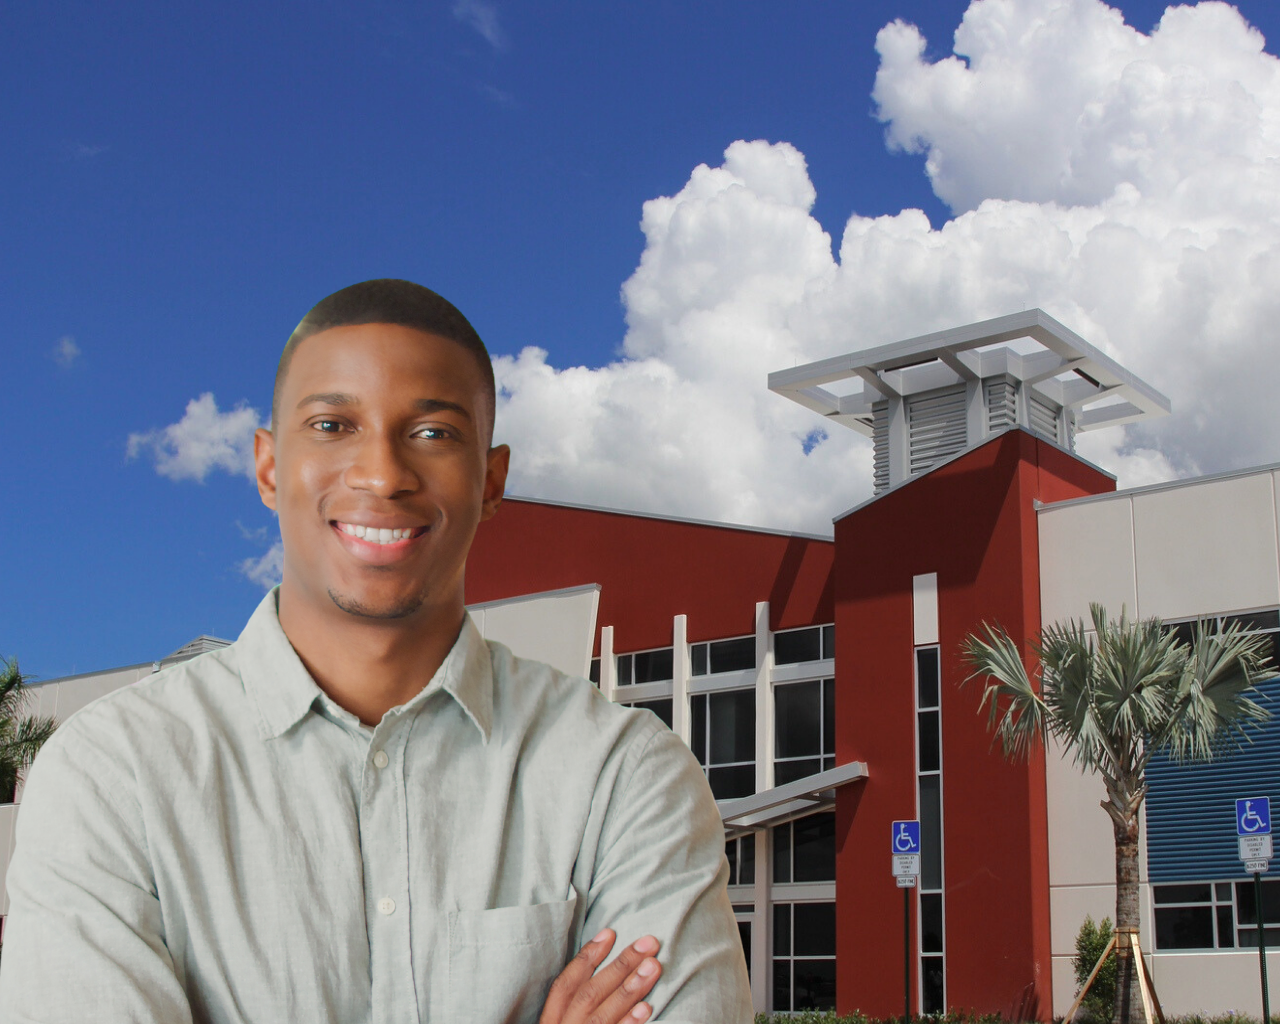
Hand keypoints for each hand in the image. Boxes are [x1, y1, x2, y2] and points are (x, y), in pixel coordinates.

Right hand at [540, 929, 662, 1023]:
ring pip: (602, 1015)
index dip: (587, 957)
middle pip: (590, 994)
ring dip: (630, 989)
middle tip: (649, 943)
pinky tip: (647, 1010)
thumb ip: (576, 1009)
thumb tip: (605, 973)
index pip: (565, 984)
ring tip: (654, 967)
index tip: (610, 932)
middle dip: (620, 965)